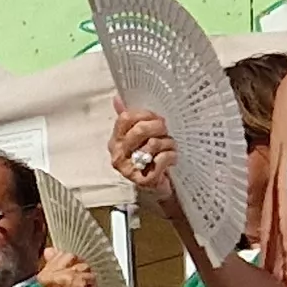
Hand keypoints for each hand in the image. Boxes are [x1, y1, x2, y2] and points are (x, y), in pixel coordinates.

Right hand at [34, 247, 100, 286]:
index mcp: (42, 275)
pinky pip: (89, 274)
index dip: (71, 265)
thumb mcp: (59, 284)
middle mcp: (48, 275)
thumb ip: (54, 265)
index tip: (71, 280)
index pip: (60, 254)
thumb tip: (49, 251)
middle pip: (70, 255)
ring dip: (87, 278)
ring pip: (82, 264)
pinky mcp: (73, 280)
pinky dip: (93, 284)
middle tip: (76, 286)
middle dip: (79, 269)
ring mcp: (60, 277)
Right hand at [110, 106, 184, 225]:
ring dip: (168, 144)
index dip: (145, 115)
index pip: (125, 118)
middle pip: (139, 130)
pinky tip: (171, 159)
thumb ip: (129, 119)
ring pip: (153, 144)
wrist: (160, 187)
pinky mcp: (144, 180)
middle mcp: (118, 155)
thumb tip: (118, 99)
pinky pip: (161, 159)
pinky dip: (171, 157)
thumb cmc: (150, 159)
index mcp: (115, 141)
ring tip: (170, 148)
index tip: (156, 118)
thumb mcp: (139, 137)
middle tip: (166, 131)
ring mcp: (129, 169)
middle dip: (159, 128)